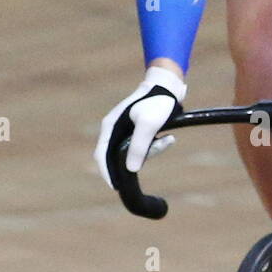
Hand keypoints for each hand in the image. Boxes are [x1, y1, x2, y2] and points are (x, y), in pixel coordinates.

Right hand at [94, 65, 186, 186]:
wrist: (169, 85)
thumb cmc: (157, 101)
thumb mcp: (149, 125)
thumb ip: (139, 146)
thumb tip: (130, 170)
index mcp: (110, 126)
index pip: (101, 155)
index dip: (106, 172)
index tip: (116, 186)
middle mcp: (114, 129)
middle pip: (116, 156)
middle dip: (133, 163)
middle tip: (144, 170)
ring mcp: (125, 129)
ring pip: (132, 152)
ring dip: (151, 152)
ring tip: (168, 140)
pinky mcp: (137, 130)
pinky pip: (143, 146)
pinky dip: (155, 146)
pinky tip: (169, 138)